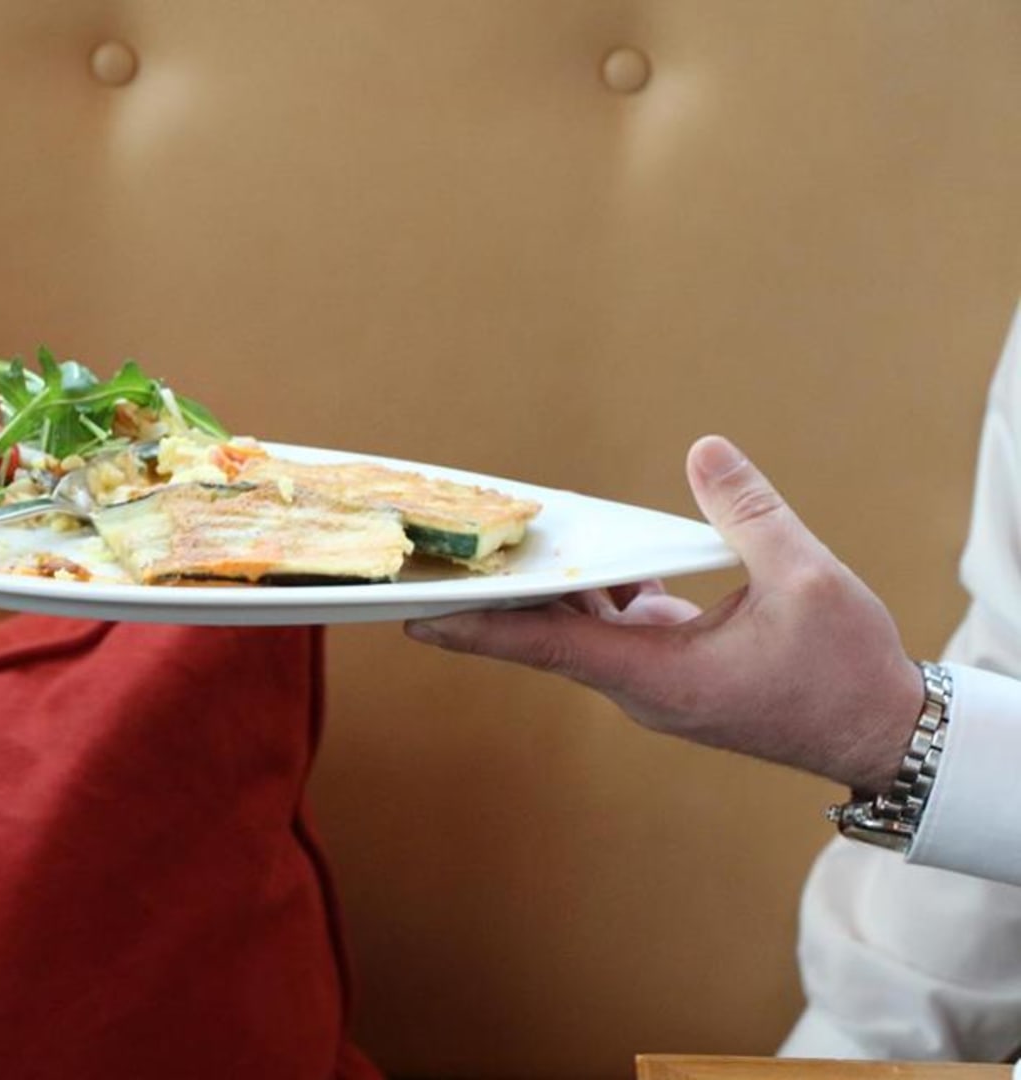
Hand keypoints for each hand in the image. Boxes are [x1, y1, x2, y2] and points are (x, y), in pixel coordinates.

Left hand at [405, 436, 924, 793]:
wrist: (881, 733)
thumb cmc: (847, 669)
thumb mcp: (806, 579)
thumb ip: (748, 513)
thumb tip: (704, 450)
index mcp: (657, 676)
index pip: (545, 647)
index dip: (477, 629)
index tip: (416, 619)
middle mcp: (639, 685)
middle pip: (547, 634)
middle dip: (496, 595)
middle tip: (440, 556)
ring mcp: (653, 681)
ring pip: (581, 627)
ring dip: (550, 587)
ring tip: (505, 538)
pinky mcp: (672, 670)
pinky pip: (615, 626)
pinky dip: (599, 590)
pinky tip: (597, 551)